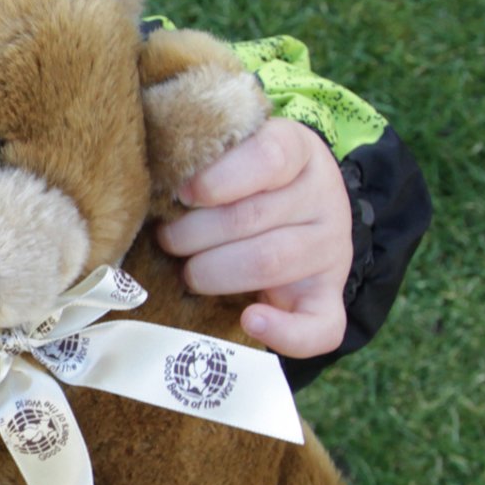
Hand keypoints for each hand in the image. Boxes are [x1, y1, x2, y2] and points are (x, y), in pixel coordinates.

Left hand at [158, 118, 351, 358]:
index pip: (267, 157)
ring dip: (212, 272)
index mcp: (300, 152)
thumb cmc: (244, 184)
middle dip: (193, 234)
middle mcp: (324, 199)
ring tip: (188, 270)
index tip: (183, 193)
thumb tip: (154, 180)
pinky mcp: (329, 298)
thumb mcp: (233, 155)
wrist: (297, 215)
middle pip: (251, 218)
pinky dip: (282, 331)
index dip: (217, 179)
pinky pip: (319, 326)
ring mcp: (331, 251)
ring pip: (268, 263)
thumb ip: (205, 160)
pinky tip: (249, 319)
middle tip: (167, 239)